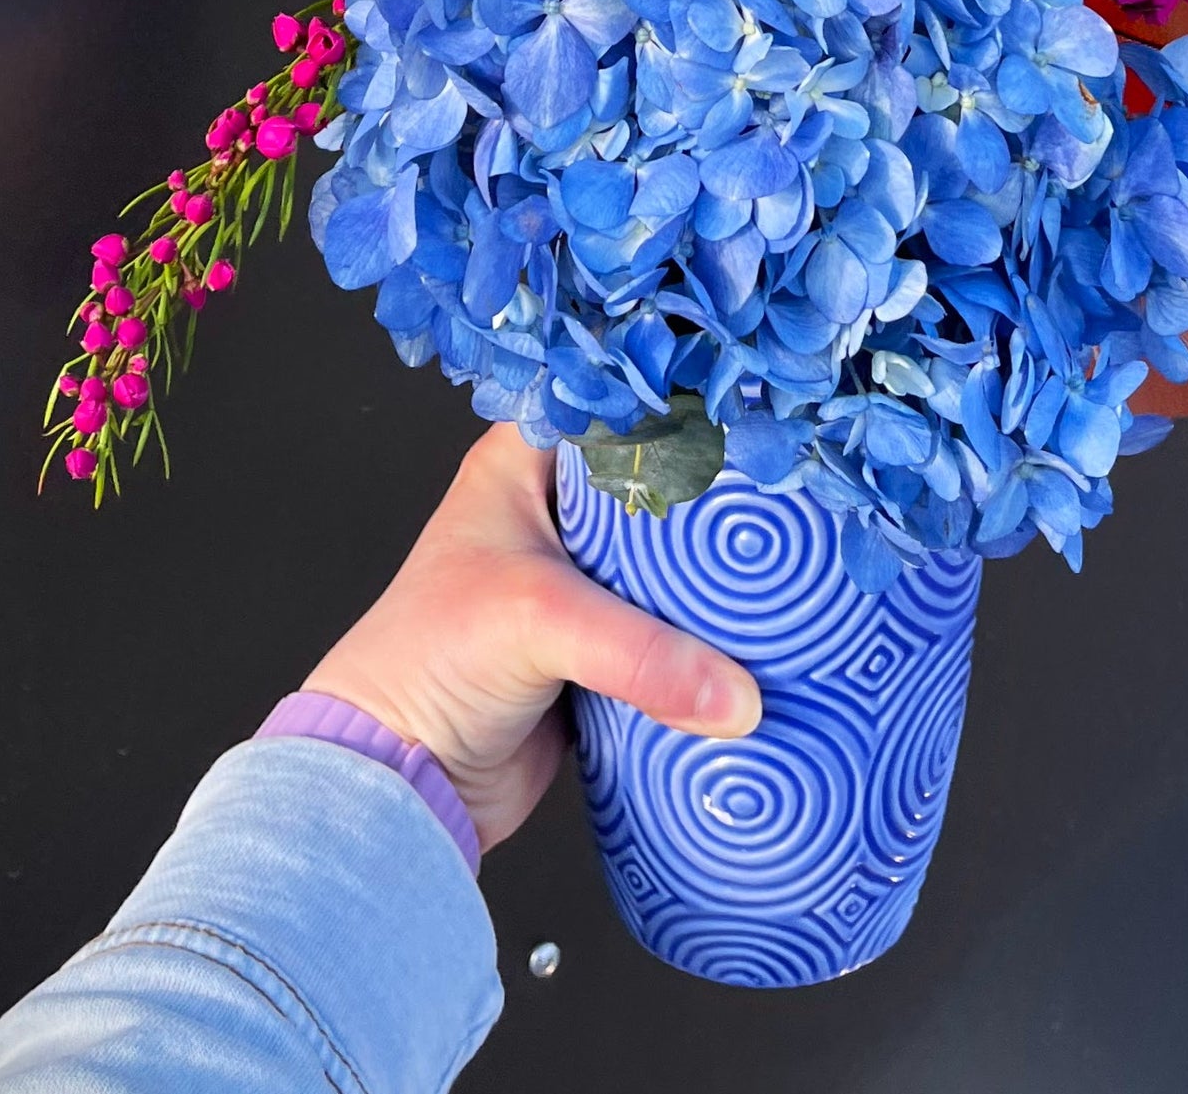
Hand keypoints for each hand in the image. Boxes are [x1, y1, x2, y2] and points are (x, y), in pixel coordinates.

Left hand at [306, 423, 761, 849]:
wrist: (399, 779)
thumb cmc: (429, 662)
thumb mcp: (537, 623)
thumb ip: (644, 652)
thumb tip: (740, 697)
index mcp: (523, 465)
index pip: (616, 410)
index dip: (680, 407)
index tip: (753, 414)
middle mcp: (554, 515)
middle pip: (656, 490)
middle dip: (715, 502)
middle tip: (788, 499)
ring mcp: (578, 587)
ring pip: (669, 567)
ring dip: (715, 580)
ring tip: (788, 570)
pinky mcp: (597, 655)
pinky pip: (668, 639)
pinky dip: (704, 645)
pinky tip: (759, 639)